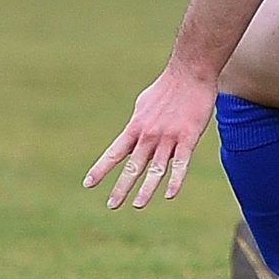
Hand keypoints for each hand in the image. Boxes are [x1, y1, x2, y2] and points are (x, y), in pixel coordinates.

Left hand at [84, 64, 217, 209]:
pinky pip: (181, 163)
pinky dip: (175, 180)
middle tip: (112, 205)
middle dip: (121, 187)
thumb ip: (139, 124)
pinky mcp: (188, 137)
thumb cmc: (167, 86)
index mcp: (136, 127)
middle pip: (133, 166)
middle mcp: (148, 135)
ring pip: (155, 169)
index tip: (88, 184)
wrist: (190, 72)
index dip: (101, 169)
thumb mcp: (143, 104)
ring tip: (138, 205)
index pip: (114, 153)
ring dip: (146, 189)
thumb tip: (135, 135)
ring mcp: (168, 137)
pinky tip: (170, 195)